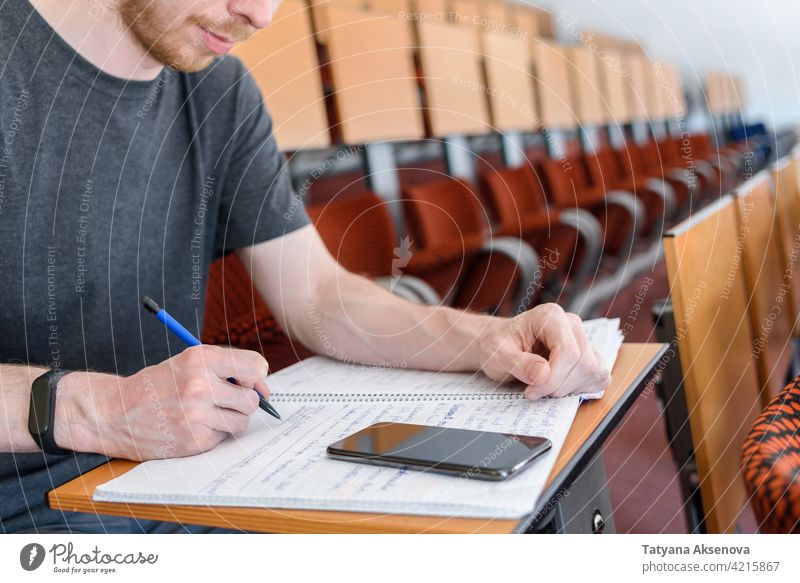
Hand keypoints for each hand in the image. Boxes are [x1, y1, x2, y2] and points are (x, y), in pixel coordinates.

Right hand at [56, 345, 269, 460]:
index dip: (257, 377)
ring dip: (230, 419)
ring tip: (206, 413)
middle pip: (252, 399)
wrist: (115, 411)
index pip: (256, 366)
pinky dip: (213, 433)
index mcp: (201, 358)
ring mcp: (197, 414)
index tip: (251, 383)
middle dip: (243, 402)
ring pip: (242, 421)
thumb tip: (263, 390)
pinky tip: (191, 426)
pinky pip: (223, 437)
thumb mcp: (188, 363)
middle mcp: (200, 385)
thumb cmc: (158, 385)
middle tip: (223, 400)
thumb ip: (226, 369)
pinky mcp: (194, 439)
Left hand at [477, 304, 610, 398]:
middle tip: (534, 390)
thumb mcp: (498, 354)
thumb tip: (543, 374)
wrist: (498, 344)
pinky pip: (599, 377)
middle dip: (559, 386)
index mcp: (550, 317)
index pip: (569, 352)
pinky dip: (582, 388)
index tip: (531, 391)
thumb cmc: (497, 345)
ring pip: (595, 371)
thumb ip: (519, 363)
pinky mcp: (588, 355)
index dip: (553, 378)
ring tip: (545, 387)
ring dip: (570, 388)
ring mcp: (582, 339)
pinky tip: (559, 387)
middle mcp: (570, 324)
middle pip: (584, 363)